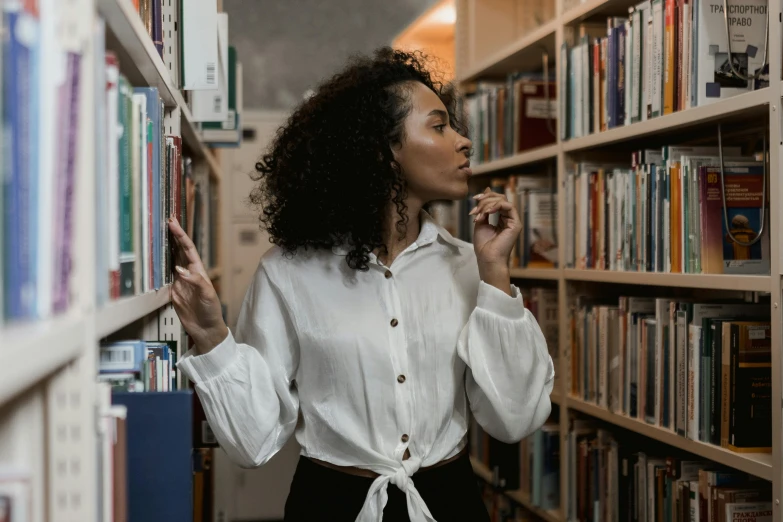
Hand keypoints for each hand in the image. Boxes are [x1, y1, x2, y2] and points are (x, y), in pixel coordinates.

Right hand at [168, 217, 228, 353]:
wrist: (205, 329)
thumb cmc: (211, 311)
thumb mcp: (208, 295)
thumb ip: (195, 281)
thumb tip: (179, 270)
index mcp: (198, 270)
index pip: (188, 249)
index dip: (180, 235)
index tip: (173, 224)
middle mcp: (187, 273)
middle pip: (177, 251)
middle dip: (171, 236)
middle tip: (163, 221)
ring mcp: (178, 281)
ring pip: (169, 260)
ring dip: (163, 248)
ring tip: (155, 235)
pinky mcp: (171, 291)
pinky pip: (162, 276)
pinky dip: (156, 267)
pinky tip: (150, 259)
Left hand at [469, 188, 521, 294]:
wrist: (487, 258)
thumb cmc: (484, 245)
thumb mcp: (480, 222)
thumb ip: (483, 209)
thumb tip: (485, 191)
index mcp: (502, 218)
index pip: (497, 200)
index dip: (486, 196)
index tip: (474, 199)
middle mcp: (509, 218)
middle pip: (500, 198)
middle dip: (485, 200)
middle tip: (475, 209)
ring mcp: (513, 221)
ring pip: (503, 200)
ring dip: (488, 204)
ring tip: (479, 213)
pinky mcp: (516, 224)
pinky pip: (508, 206)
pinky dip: (495, 206)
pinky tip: (487, 212)